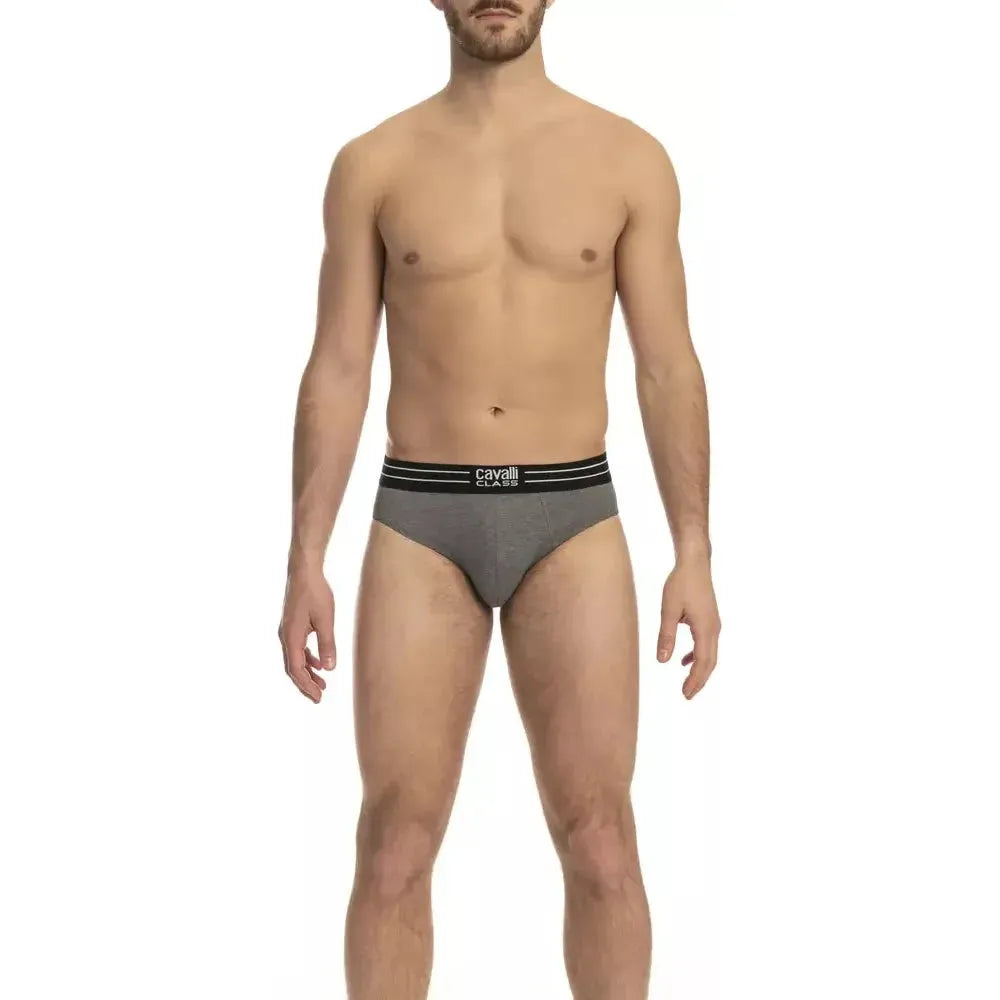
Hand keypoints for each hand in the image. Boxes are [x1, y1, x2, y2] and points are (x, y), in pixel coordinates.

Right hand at [278, 564, 335, 702]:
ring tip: (322, 684)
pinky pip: (298, 648)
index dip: (306, 686)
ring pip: (295, 658)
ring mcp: (287, 630)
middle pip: (293, 668)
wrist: (304, 571)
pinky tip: (319, 663)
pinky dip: (307, 658)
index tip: (318, 698)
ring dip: (307, 672)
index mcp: (291, 637)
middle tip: (319, 697)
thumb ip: (327, 644)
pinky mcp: (293, 624)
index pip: (296, 670)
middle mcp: (285, 636)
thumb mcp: (326, 620)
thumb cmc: (315, 593)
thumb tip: (329, 668)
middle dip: (305, 684)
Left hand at [657, 558, 720, 698]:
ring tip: (687, 684)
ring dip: (699, 670)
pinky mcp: (709, 620)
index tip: (686, 694)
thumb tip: (663, 661)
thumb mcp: (668, 610)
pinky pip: (706, 644)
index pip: (703, 662)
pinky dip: (697, 656)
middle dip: (700, 681)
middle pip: (710, 662)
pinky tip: (684, 660)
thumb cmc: (681, 583)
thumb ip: (666, 636)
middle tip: (687, 696)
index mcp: (705, 628)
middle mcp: (714, 629)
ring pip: (710, 654)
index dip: (695, 680)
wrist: (694, 564)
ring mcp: (714, 624)